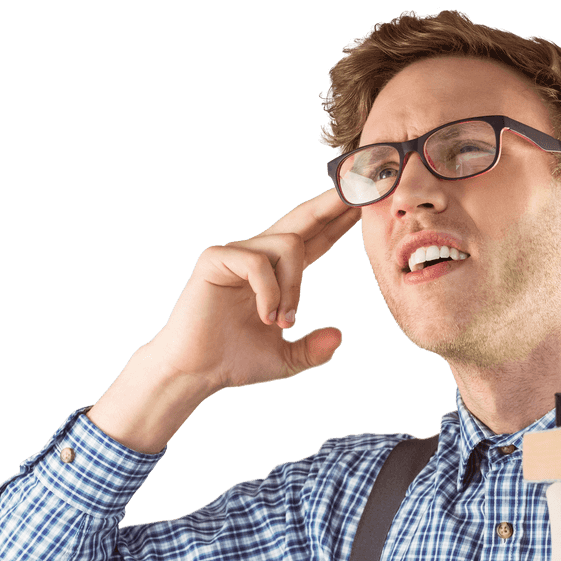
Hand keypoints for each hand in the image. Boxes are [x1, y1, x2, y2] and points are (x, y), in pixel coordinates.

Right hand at [150, 187, 360, 393]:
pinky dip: (270, 293)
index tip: (362, 203)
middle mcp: (259, 256)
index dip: (338, 223)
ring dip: (294, 287)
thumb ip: (314, 350)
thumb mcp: (286, 360)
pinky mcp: (216, 258)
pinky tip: (266, 317)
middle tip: (359, 187)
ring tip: (282, 322)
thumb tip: (339, 336)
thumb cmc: (236, 362)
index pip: (315, 239)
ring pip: (290, 244)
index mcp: (277, 273)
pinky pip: (260, 263)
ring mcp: (237, 254)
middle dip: (332, 202)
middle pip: (303, 218)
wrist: (197, 373)